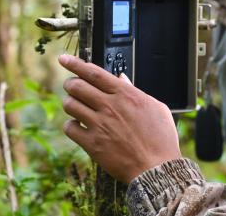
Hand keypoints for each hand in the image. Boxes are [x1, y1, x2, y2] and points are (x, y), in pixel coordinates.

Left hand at [59, 54, 180, 182]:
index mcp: (125, 95)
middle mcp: (110, 106)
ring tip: (76, 106)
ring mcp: (99, 124)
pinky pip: (70, 128)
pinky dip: (71, 125)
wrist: (157, 167)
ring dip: (70, 102)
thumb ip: (135, 91)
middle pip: (77, 86)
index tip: (64, 59)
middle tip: (71, 85)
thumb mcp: (155, 107)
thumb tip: (121, 80)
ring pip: (70, 105)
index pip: (94, 73)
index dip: (75, 63)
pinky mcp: (92, 143)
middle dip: (70, 83)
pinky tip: (78, 126)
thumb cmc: (161, 138)